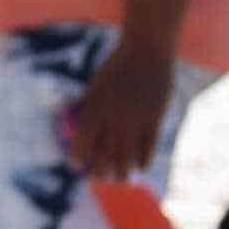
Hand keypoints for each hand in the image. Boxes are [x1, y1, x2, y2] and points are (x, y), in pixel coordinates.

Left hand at [65, 31, 176, 182]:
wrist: (147, 49)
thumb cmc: (118, 65)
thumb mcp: (98, 83)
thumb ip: (88, 103)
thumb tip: (73, 119)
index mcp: (96, 104)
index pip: (83, 139)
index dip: (78, 156)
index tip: (76, 166)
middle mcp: (114, 115)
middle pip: (105, 153)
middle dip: (100, 171)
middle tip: (98, 178)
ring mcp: (136, 118)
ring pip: (127, 155)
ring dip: (122, 172)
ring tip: (119, 179)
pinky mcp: (154, 119)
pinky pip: (148, 147)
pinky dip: (142, 160)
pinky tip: (139, 168)